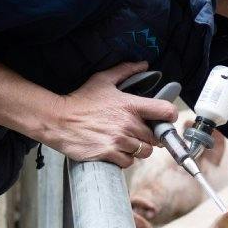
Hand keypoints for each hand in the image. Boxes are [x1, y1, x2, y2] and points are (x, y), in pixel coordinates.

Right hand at [43, 62, 177, 167]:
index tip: (165, 120)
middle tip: (137, 132)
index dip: (169, 117)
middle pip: (155, 137)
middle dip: (149, 136)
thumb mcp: (103, 80)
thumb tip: (143, 65)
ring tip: (125, 141)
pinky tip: (115, 150)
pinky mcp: (109, 154)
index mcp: (130, 105)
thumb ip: (126, 71)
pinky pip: (129, 162)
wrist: (58, 120)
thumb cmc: (80, 101)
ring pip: (144, 151)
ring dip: (137, 148)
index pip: (165, 111)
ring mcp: (119, 140)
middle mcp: (128, 124)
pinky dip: (124, 159)